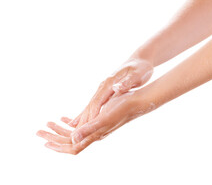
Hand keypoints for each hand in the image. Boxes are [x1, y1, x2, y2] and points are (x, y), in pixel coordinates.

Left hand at [36, 91, 155, 154]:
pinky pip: (81, 125)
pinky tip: (65, 119)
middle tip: (39, 130)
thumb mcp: (104, 118)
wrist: (136, 102)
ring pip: (74, 133)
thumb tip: (72, 139)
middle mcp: (94, 133)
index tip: (44, 141)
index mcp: (94, 134)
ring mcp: (96, 127)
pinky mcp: (98, 120)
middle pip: (70, 140)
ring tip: (49, 122)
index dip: (58, 146)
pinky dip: (70, 123)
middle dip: (54, 136)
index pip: (72, 146)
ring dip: (60, 130)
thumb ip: (89, 129)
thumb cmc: (122, 108)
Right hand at [67, 58, 152, 127]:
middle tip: (75, 133)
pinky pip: (96, 103)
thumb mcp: (136, 74)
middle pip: (91, 104)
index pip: (98, 101)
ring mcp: (104, 88)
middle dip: (83, 119)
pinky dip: (89, 112)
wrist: (139, 60)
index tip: (86, 127)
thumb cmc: (140, 68)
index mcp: (110, 82)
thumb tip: (116, 88)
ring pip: (91, 104)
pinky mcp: (106, 90)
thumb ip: (126, 82)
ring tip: (73, 130)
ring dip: (83, 116)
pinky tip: (83, 119)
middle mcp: (104, 85)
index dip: (92, 114)